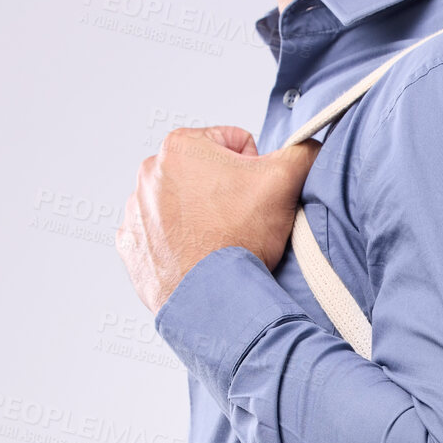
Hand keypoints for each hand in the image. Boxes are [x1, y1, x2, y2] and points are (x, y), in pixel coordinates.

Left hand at [117, 125, 320, 312]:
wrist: (213, 299)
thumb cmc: (239, 240)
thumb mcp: (282, 182)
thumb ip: (301, 152)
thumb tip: (310, 144)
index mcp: (181, 146)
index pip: (234, 143)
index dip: (254, 171)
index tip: (253, 198)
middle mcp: (150, 172)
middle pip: (206, 175)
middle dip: (224, 194)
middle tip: (238, 223)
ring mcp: (136, 211)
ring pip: (182, 205)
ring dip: (201, 218)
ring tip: (217, 242)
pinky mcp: (132, 245)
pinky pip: (160, 236)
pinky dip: (178, 244)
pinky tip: (195, 257)